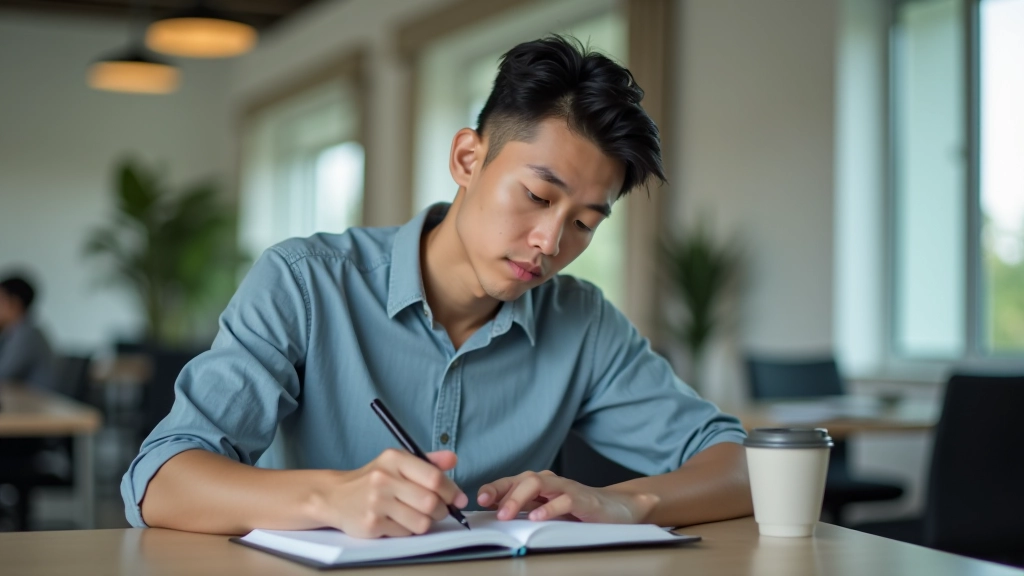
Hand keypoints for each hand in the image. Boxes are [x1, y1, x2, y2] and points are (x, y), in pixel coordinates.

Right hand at [308, 449, 467, 537]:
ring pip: (420, 522)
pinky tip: (399, 521)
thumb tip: (453, 459)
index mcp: (394, 458)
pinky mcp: (371, 524)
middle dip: (442, 510)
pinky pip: (405, 533)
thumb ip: (427, 462)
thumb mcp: (397, 462)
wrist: (335, 496)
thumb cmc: (373, 479)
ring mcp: (376, 502)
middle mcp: (384, 478)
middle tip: (440, 510)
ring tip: (418, 516)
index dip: (452, 491)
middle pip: (430, 502)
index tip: (459, 499)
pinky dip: (408, 530)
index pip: (433, 477)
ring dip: (426, 522)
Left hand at [477, 470, 656, 523]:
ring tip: (506, 515)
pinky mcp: (583, 499)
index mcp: (539, 485)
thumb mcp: (547, 511)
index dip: (493, 488)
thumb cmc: (578, 510)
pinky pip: (564, 500)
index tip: (478, 501)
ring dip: (519, 498)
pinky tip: (538, 518)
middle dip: (502, 494)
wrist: (617, 508)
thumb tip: (494, 517)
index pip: (511, 482)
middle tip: (490, 512)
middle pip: (521, 480)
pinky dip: (549, 508)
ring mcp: (567, 489)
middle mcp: (550, 482)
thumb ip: (525, 511)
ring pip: (538, 483)